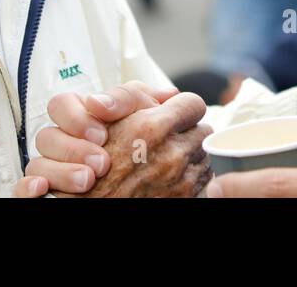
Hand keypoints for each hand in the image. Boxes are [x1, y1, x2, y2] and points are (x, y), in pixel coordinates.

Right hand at [13, 81, 176, 196]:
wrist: (142, 192)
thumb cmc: (140, 154)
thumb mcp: (145, 124)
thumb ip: (149, 106)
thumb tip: (169, 96)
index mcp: (81, 119)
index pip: (62, 104)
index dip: (77, 116)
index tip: (103, 133)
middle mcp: (63, 143)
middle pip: (47, 134)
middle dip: (73, 147)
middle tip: (102, 162)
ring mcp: (52, 169)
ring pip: (36, 162)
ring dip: (60, 170)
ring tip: (88, 181)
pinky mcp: (46, 193)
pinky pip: (22, 188)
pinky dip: (28, 187)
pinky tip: (43, 189)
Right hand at [75, 90, 212, 196]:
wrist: (93, 203)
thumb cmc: (96, 165)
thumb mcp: (108, 121)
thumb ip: (137, 97)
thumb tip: (171, 93)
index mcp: (153, 128)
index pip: (193, 104)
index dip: (183, 108)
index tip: (176, 115)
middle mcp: (172, 155)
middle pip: (202, 131)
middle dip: (186, 134)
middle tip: (166, 142)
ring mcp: (181, 181)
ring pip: (203, 157)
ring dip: (189, 158)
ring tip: (162, 163)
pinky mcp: (187, 199)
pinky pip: (203, 181)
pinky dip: (189, 179)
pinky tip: (167, 180)